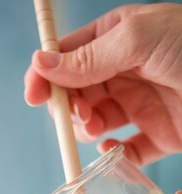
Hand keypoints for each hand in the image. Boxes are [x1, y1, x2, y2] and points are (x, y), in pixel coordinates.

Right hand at [24, 3, 181, 166]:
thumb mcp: (138, 40)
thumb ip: (89, 57)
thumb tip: (42, 64)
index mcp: (118, 38)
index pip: (69, 56)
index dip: (46, 74)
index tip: (33, 96)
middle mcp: (126, 71)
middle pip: (79, 93)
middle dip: (70, 107)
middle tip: (78, 115)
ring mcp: (142, 104)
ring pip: (97, 122)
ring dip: (87, 129)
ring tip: (95, 129)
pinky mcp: (160, 135)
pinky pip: (126, 149)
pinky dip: (113, 154)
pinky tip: (112, 150)